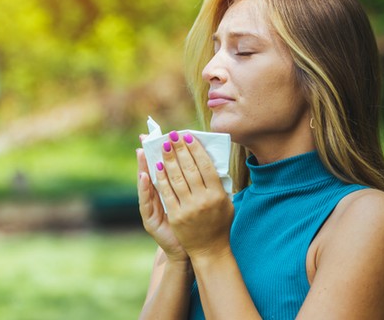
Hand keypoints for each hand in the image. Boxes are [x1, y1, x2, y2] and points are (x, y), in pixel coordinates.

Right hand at [137, 135, 187, 262]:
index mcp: (168, 192)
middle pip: (150, 173)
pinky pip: (146, 202)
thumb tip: (199, 161)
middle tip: (145, 138)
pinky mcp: (150, 220)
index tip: (153, 136)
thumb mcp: (191, 201)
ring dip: (144, 167)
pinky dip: (145, 189)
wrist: (188, 252)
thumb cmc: (193, 225)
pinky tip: (144, 176)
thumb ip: (190, 185)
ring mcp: (151, 209)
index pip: (160, 168)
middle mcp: (156, 199)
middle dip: (148, 155)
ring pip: (146, 185)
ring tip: (142, 152)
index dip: (156, 153)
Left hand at [155, 131, 233, 259]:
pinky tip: (157, 166)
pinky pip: (167, 193)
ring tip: (164, 145)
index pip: (206, 166)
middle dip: (179, 149)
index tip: (188, 137)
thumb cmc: (219, 223)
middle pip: (189, 168)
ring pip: (176, 178)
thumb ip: (219, 184)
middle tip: (172, 135)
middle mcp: (204, 200)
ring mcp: (189, 209)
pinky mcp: (175, 216)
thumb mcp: (226, 203)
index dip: (196, 150)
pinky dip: (161, 178)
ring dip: (169, 159)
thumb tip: (211, 160)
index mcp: (218, 195)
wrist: (209, 249)